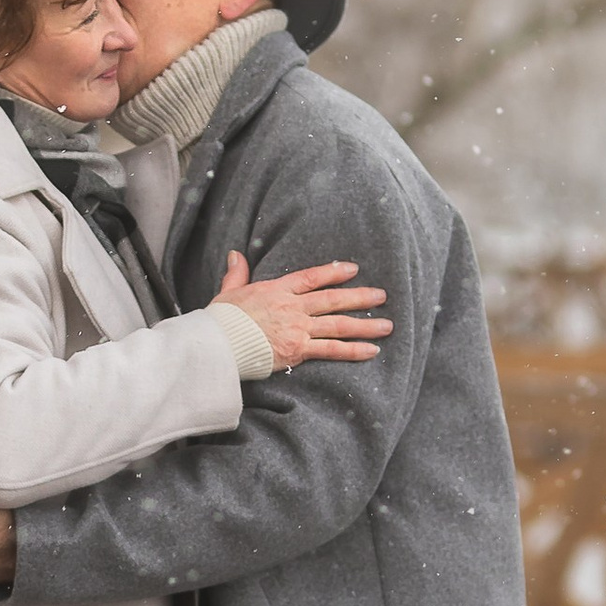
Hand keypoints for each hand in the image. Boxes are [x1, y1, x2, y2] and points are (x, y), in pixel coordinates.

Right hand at [213, 253, 391, 368]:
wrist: (218, 343)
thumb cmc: (220, 319)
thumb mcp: (228, 291)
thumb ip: (237, 273)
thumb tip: (236, 254)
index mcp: (277, 290)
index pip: (312, 277)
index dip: (334, 272)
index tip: (352, 269)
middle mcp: (293, 307)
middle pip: (333, 299)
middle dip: (360, 297)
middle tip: (382, 296)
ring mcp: (298, 328)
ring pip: (339, 324)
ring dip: (365, 324)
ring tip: (387, 325)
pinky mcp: (298, 350)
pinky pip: (331, 350)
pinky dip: (353, 350)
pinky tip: (372, 350)